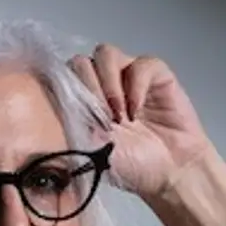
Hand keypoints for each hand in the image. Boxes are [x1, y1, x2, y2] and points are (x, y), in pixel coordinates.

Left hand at [70, 43, 214, 204]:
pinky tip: (137, 111)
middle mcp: (101, 84)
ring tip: (118, 115)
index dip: (64, 92)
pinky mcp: (155, 74)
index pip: (59, 78)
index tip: (75, 117)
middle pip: (79, 62)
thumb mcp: (89, 150)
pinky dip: (136, 86)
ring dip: (108, 83)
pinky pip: (140, 63)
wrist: (169, 171)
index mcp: (80, 102)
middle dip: (87, 89)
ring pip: (105, 54)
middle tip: (101, 119)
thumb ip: (71, 124)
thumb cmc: (129, 165)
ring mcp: (126, 76)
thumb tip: (55, 107)